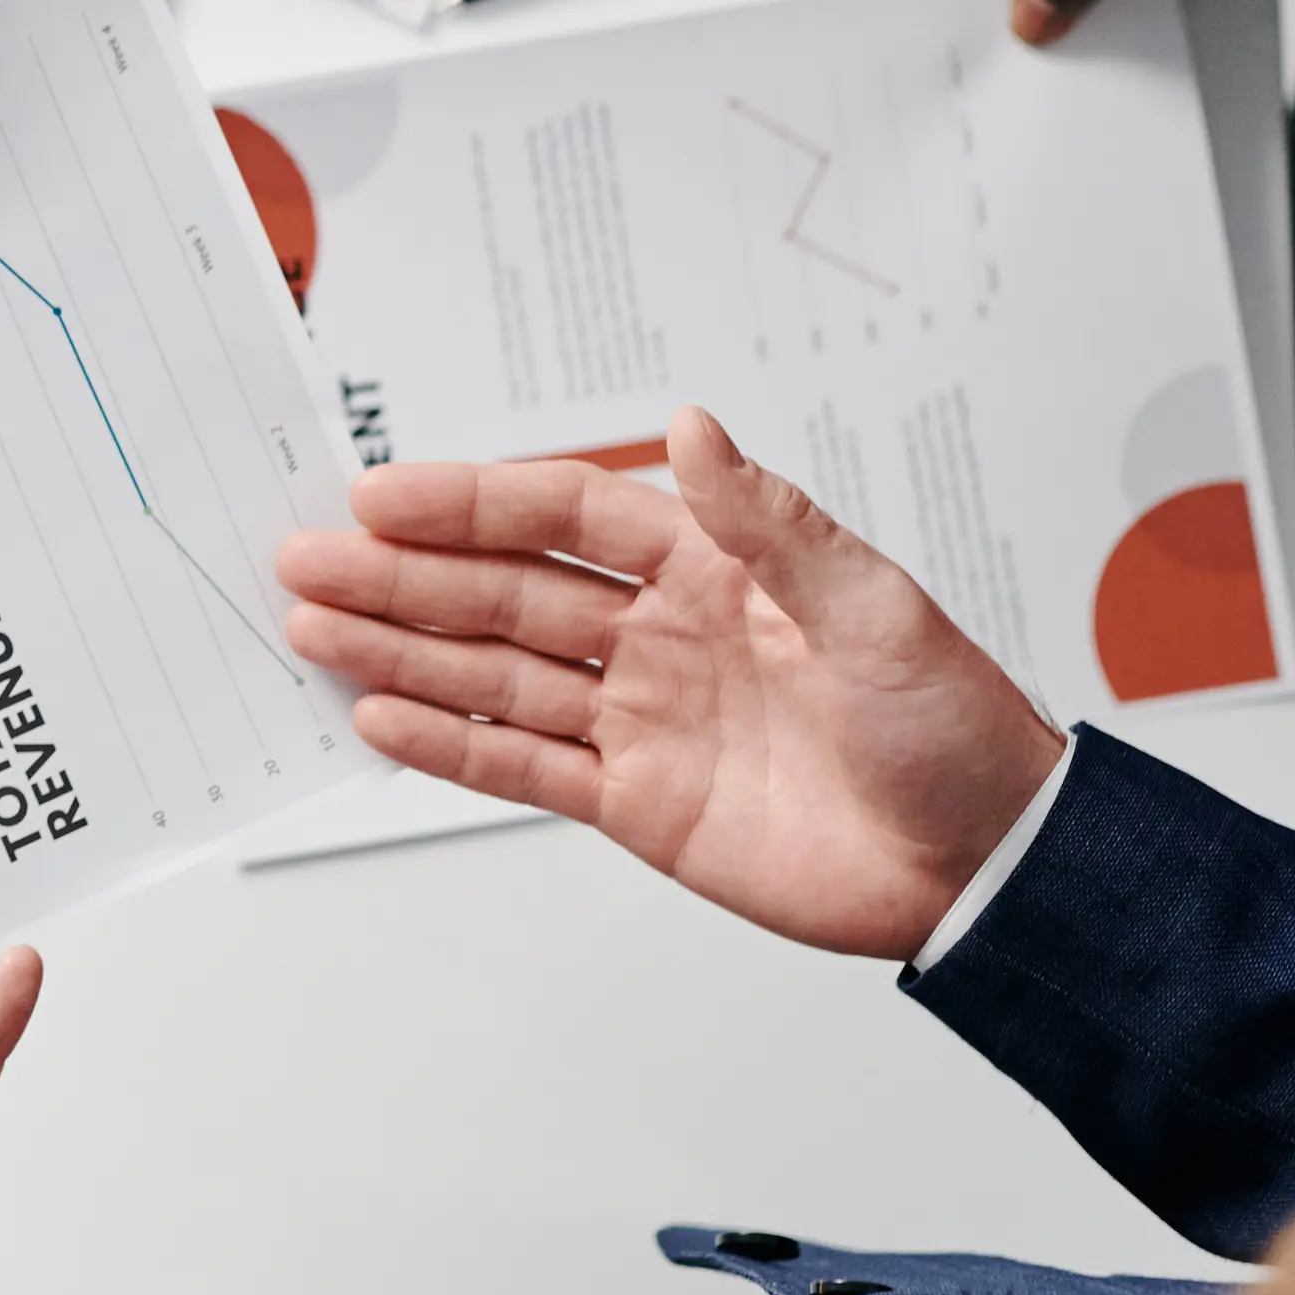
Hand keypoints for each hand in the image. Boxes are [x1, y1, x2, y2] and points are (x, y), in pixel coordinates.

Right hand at [276, 407, 1066, 960]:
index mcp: (710, 566)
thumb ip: (771, 525)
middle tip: (304, 558)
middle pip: (505, 593)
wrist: (989, 867)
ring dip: (401, 651)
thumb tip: (696, 426)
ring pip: (495, 675)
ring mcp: (642, 718)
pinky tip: (380, 718)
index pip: (564, 515)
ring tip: (309, 630)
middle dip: (401, 575)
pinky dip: (450, 746)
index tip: (381, 494)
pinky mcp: (639, 804)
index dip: (470, 503)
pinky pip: (524, 766)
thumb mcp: (873, 611)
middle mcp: (660, 634)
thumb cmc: (953, 726)